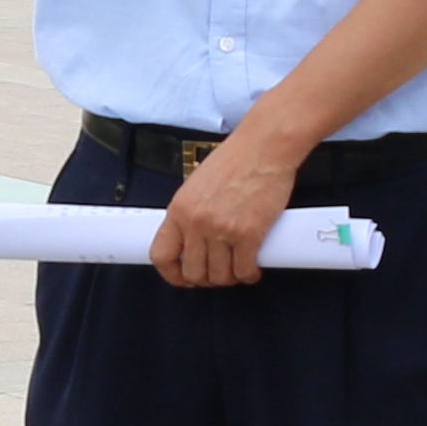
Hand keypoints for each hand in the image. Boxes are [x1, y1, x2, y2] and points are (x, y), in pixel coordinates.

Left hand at [149, 127, 302, 287]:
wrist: (264, 147)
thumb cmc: (236, 160)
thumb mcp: (197, 186)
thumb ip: (191, 213)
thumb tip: (192, 241)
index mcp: (179, 209)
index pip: (161, 255)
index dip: (172, 274)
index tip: (183, 277)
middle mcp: (196, 222)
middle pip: (193, 272)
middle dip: (206, 279)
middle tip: (218, 272)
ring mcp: (221, 230)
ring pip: (220, 276)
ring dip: (230, 278)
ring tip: (237, 268)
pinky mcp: (248, 234)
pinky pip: (244, 270)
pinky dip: (249, 275)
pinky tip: (252, 268)